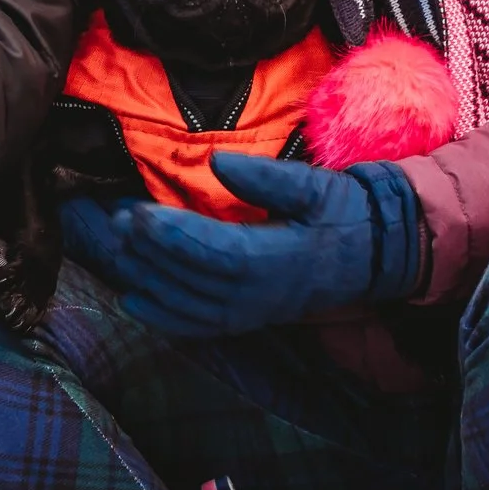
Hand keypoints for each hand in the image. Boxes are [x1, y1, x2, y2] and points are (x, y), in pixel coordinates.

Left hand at [61, 153, 421, 337]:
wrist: (373, 257)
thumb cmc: (343, 215)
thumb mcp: (315, 187)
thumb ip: (266, 178)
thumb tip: (219, 164)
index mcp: (273, 259)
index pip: (210, 251)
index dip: (171, 234)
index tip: (137, 212)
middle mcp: (255, 295)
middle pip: (187, 277)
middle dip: (147, 250)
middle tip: (115, 218)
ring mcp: (248, 312)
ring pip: (184, 302)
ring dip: (146, 276)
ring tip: (117, 244)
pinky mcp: (244, 319)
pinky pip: (196, 325)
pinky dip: (163, 316)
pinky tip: (133, 299)